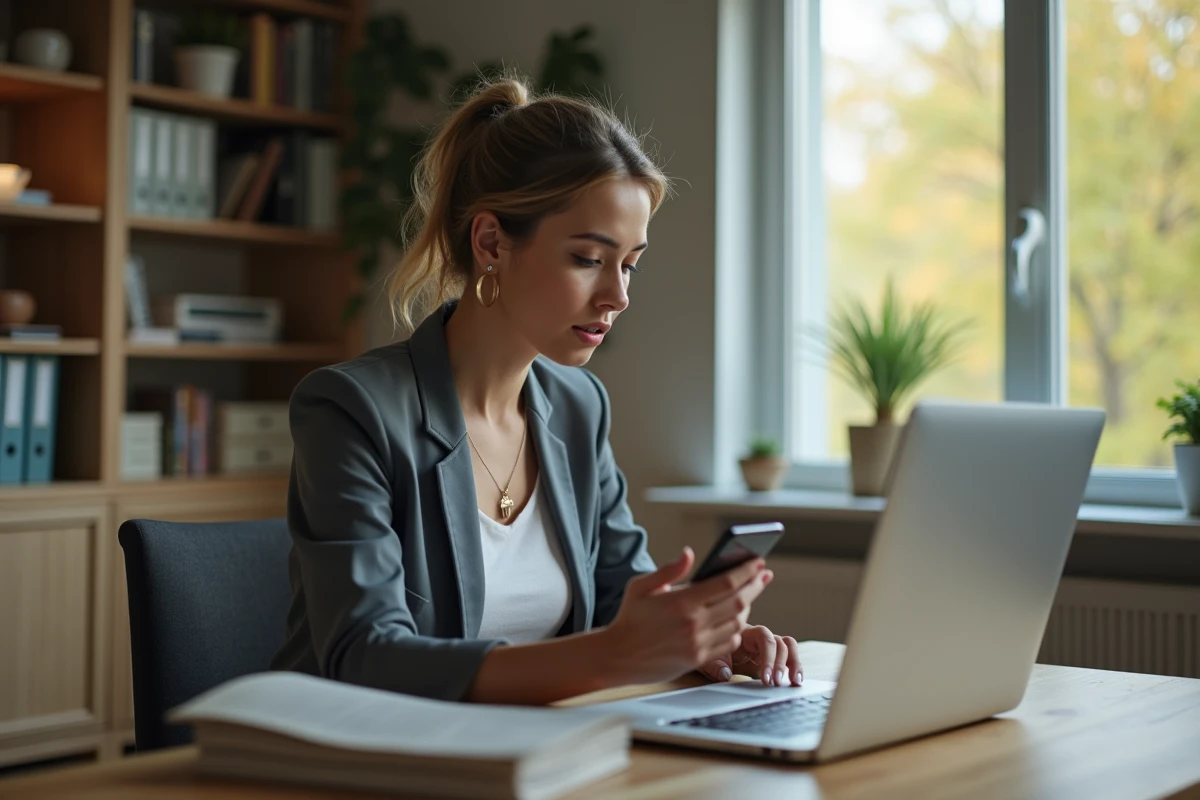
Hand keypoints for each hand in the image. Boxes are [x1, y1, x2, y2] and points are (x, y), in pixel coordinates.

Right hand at [602, 547, 773, 685]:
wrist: (618, 657)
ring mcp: (698, 643)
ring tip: (750, 593)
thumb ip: (669, 569)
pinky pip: (729, 642)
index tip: (758, 561)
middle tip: (764, 574)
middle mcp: (693, 623)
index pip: (726, 583)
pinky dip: (737, 628)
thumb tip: (690, 552)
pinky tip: (735, 618)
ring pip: (738, 622)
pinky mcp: (699, 659)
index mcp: (681, 601)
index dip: (746, 571)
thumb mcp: (641, 587)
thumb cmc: (629, 618)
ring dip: (748, 606)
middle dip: (756, 585)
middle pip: (739, 601)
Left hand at [700, 625, 803, 686]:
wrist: (710, 651)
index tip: (766, 678)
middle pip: (780, 643)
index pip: (764, 638)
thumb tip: (725, 674)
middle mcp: (760, 638)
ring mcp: (768, 647)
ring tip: (795, 683)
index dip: (768, 657)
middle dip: (781, 664)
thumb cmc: (710, 652)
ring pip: (789, 647)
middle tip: (777, 683)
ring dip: (794, 664)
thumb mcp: (706, 659)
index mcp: (745, 633)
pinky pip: (788, 657)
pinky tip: (795, 681)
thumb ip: (714, 666)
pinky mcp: (772, 658)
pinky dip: (794, 667)